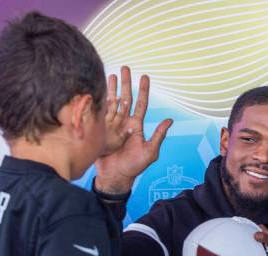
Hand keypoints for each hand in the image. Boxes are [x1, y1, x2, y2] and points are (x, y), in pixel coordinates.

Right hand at [95, 66, 172, 194]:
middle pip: (126, 98)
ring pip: (112, 102)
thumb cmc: (133, 167)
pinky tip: (97, 89)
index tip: (144, 76)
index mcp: (135, 126)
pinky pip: (101, 113)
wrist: (115, 177)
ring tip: (110, 73)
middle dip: (126, 83)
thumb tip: (169, 120)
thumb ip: (158, 136)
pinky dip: (100, 100)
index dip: (143, 90)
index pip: (140, 104)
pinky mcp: (101, 130)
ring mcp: (111, 125)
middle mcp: (124, 123)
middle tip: (125, 67)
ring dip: (112, 88)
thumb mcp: (149, 152)